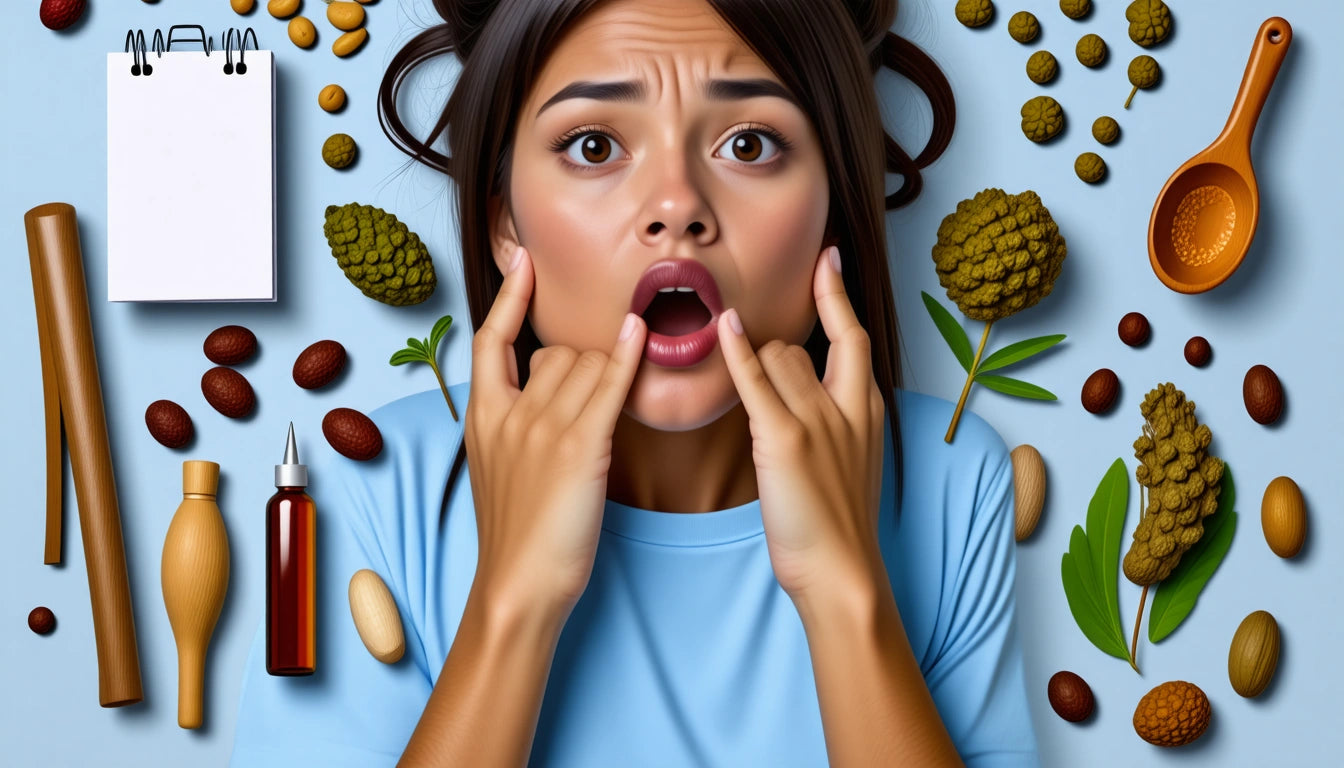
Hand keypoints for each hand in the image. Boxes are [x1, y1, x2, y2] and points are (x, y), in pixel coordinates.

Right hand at [465, 246, 646, 621]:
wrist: (518, 584)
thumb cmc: (515, 534)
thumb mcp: (496, 469)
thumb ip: (512, 426)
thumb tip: (540, 395)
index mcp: (482, 418)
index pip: (491, 341)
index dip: (510, 299)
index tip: (523, 261)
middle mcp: (509, 413)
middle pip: (557, 354)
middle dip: (583, 369)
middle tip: (595, 415)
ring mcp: (542, 428)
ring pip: (587, 367)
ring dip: (608, 380)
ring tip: (608, 423)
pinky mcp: (580, 448)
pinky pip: (609, 386)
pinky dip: (627, 357)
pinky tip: (640, 333)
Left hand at [715, 246, 886, 603]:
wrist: (842, 571)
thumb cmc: (838, 526)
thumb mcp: (853, 463)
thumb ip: (836, 425)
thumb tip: (808, 401)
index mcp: (866, 409)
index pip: (853, 336)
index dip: (837, 294)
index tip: (828, 259)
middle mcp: (846, 405)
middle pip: (798, 349)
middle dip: (771, 364)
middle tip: (760, 408)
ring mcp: (818, 419)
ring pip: (775, 361)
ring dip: (752, 378)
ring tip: (751, 421)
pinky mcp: (785, 439)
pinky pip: (756, 381)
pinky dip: (738, 352)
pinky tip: (725, 328)